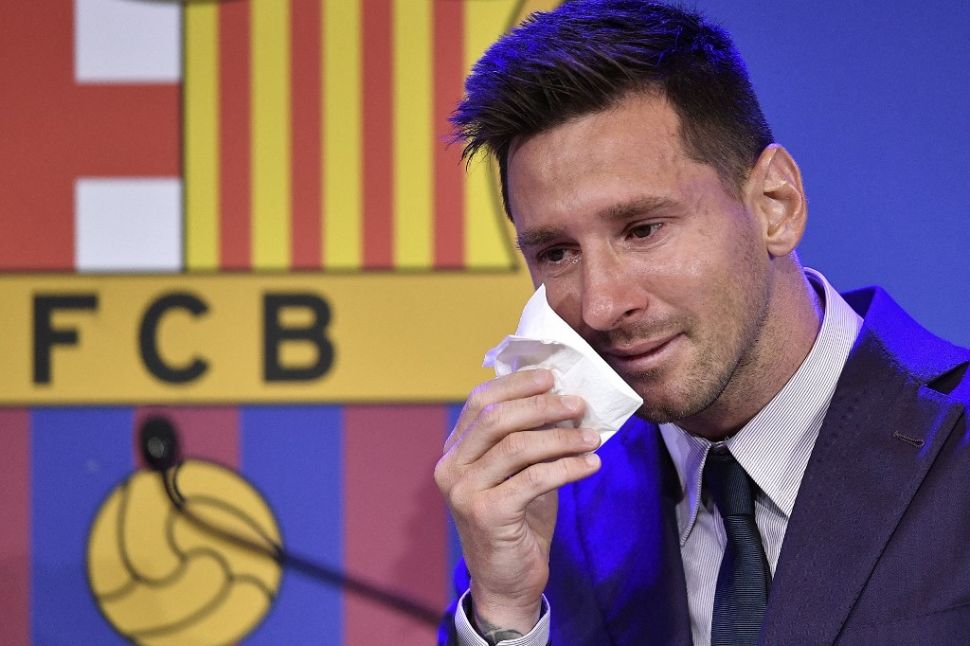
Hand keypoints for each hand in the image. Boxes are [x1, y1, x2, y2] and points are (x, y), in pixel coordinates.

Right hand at [434, 369, 601, 633]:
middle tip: (578, 404)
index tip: (551, 377)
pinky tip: (591, 466)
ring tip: (593, 437)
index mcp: (454, 451)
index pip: (480, 401)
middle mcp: (451, 468)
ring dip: (562, 437)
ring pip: (517, 446)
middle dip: (543, 406)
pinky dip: (567, 468)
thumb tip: (563, 400)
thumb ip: (530, 439)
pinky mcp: (486, 514)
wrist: (506, 582)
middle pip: (497, 418)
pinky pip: (534, 478)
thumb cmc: (517, 522)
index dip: (516, 384)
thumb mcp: (520, 473)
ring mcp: (464, 491)